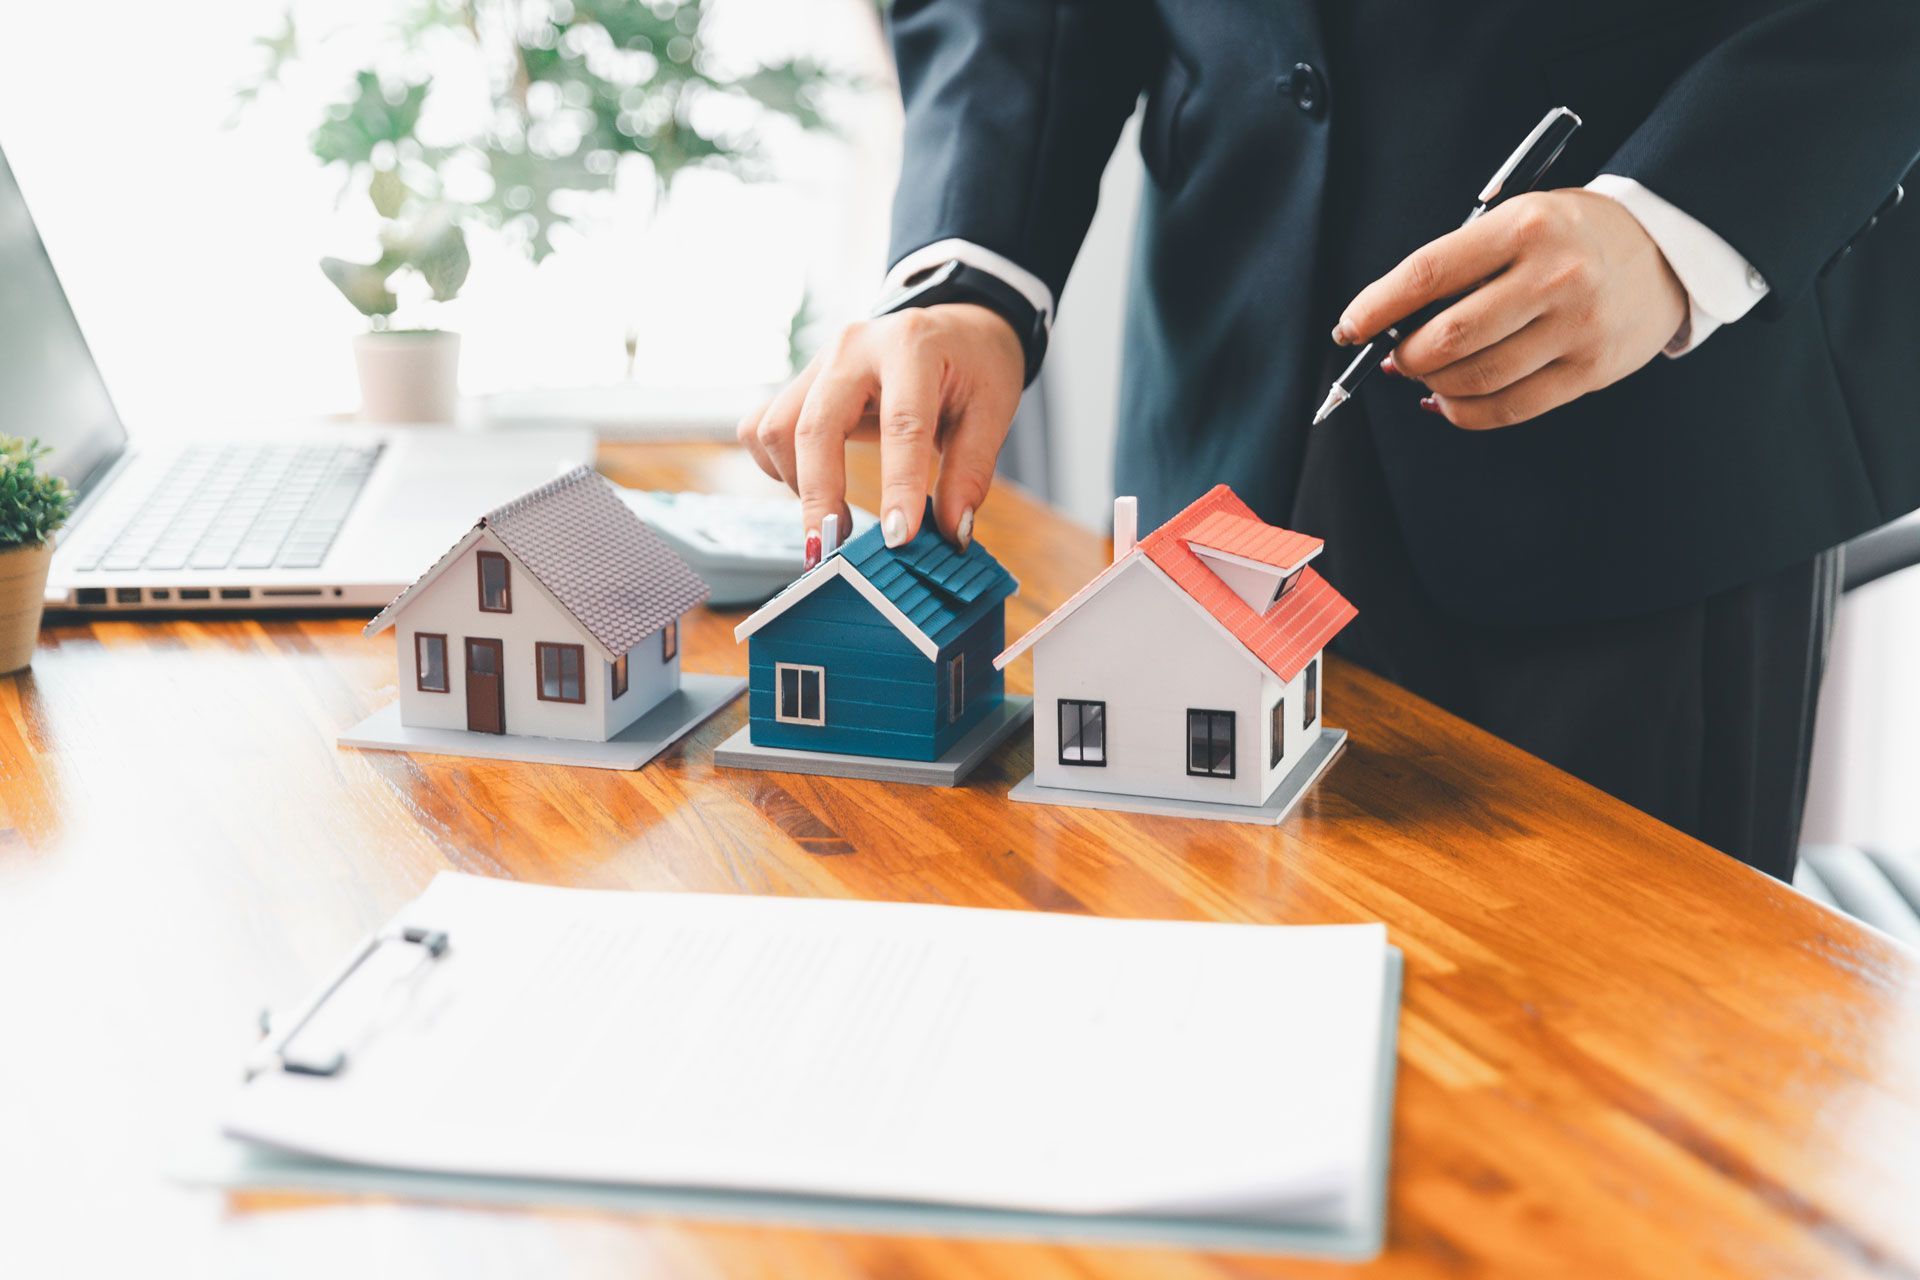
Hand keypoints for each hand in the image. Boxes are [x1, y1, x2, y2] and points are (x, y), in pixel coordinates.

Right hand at [736, 302, 1025, 561]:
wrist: (951, 328)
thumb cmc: (972, 367)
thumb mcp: (992, 411)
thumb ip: (970, 473)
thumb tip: (952, 535)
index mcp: (911, 347)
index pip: (902, 424)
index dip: (899, 486)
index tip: (900, 539)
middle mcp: (854, 348)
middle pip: (815, 427)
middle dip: (820, 496)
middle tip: (835, 551)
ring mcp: (818, 362)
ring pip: (776, 429)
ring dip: (798, 484)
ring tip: (834, 516)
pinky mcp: (799, 382)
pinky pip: (762, 428)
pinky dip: (777, 465)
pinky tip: (813, 482)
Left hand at [1334, 189, 1688, 429]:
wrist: (1666, 248)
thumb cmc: (1570, 235)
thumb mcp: (1519, 220)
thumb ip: (1462, 264)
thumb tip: (1393, 324)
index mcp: (1524, 227)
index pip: (1428, 274)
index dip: (1376, 308)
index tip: (1350, 328)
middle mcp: (1553, 277)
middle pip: (1448, 338)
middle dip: (1405, 355)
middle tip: (1394, 354)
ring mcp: (1576, 327)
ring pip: (1474, 380)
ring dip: (1432, 385)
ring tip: (1424, 373)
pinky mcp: (1590, 370)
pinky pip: (1508, 409)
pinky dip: (1463, 412)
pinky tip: (1448, 401)